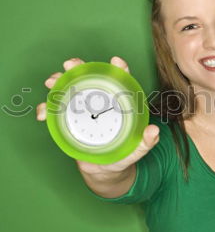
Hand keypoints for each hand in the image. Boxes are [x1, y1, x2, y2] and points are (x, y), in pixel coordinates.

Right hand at [36, 56, 159, 175]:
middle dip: (78, 67)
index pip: (121, 81)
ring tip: (51, 82)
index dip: (119, 69)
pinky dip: (46, 109)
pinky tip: (43, 114)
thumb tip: (154, 131)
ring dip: (58, 81)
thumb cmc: (123, 154)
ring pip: (69, 89)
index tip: (116, 61)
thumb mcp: (136, 149)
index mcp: (119, 104)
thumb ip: (146, 142)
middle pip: (90, 78)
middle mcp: (100, 102)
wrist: (104, 170)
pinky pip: (56, 111)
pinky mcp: (69, 120)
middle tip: (70, 64)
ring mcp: (83, 109)